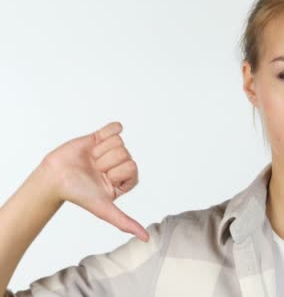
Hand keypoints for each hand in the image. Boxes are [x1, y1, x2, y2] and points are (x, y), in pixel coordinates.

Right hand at [41, 121, 148, 241]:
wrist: (55, 178)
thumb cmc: (79, 194)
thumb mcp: (104, 209)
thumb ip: (125, 222)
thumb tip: (146, 239)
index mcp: (125, 179)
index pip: (131, 166)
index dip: (114, 171)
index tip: (102, 179)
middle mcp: (121, 165)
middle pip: (124, 153)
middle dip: (105, 161)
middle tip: (94, 169)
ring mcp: (111, 150)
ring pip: (118, 141)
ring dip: (100, 150)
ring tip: (90, 160)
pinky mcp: (101, 137)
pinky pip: (115, 127)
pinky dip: (107, 131)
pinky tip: (96, 143)